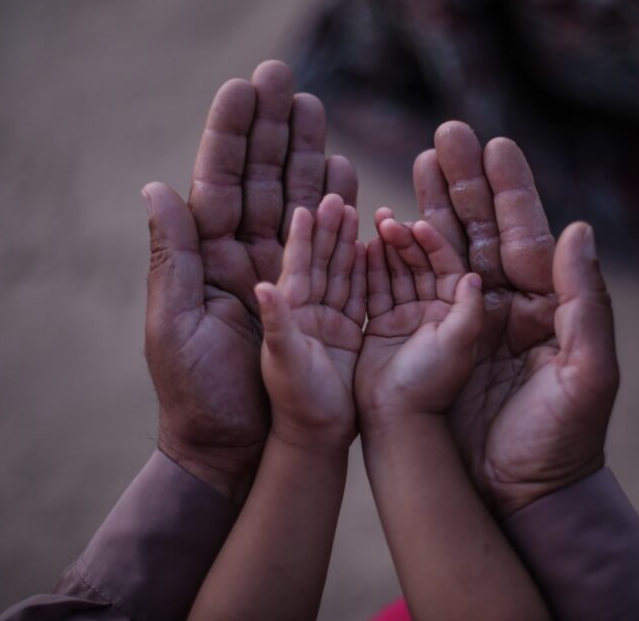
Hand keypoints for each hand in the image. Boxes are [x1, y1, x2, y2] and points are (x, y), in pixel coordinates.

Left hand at [141, 61, 357, 503]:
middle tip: (285, 77)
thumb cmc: (197, 395)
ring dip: (308, 153)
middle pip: (263, 178)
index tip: (244, 87)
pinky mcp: (315, 296)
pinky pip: (330, 243)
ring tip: (316, 108)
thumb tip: (157, 187)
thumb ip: (173, 255)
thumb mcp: (175, 324)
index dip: (233, 134)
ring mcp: (283, 272)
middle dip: (274, 128)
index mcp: (207, 257)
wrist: (239, 451)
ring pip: (299, 200)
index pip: (221, 181)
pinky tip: (345, 169)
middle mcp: (245, 256)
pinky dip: (339, 205)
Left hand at [255, 194, 364, 452]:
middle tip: (339, 196)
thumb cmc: (291, 403)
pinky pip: (357, 296)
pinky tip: (375, 250)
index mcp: (282, 311)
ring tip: (360, 212)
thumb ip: (275, 323)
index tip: (308, 204)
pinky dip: (365, 272)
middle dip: (328, 229)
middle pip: (318, 261)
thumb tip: (263, 285)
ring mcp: (323, 324)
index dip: (301, 235)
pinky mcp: (345, 336)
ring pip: (339, 274)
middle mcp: (300, 313)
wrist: (310, 441)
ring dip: (348, 244)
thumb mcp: (276, 362)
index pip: (294, 264)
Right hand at [355, 211, 482, 426]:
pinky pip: (375, 290)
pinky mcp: (383, 326)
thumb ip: (468, 309)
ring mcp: (408, 318)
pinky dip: (368, 270)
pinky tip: (359, 248)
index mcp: (457, 313)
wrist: (396, 419)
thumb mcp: (459, 345)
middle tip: (385, 218)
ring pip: (396, 272)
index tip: (416, 224)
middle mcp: (435, 312)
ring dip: (385, 248)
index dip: (433, 243)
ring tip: (371, 224)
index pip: (448, 266)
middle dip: (405, 239)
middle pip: (420, 264)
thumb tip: (474, 275)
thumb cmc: (430, 385)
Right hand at [414, 122, 618, 517]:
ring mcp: (463, 322)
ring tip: (415, 162)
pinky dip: (397, 256)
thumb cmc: (561, 441)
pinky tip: (385, 221)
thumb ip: (588, 301)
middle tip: (445, 133)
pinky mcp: (430, 344)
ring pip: (443, 250)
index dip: (508, 188)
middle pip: (479, 230)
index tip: (494, 143)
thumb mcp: (588, 373)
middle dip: (463, 182)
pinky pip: (410, 290)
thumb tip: (579, 229)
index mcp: (545, 305)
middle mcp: (504, 304)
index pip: (524, 233)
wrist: (518, 499)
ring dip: (430, 206)